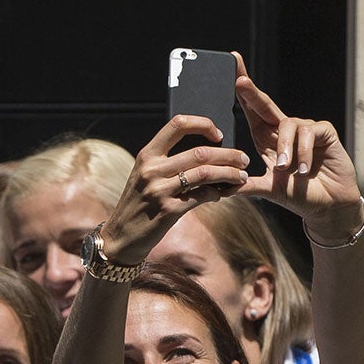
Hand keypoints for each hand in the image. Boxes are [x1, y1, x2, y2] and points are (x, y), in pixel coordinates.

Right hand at [98, 117, 250, 266]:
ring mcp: (159, 190)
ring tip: (241, 177)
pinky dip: (217, 194)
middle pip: (200, 152)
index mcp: (147, 155)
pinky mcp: (168, 211)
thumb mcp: (144, 176)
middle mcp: (152, 170)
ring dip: (229, 174)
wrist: (120, 239)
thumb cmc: (138, 205)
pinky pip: (201, 196)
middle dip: (229, 155)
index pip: (178, 124)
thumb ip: (167, 161)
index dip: (203, 124)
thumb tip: (207, 152)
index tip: (219, 134)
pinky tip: (222, 194)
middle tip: (243, 159)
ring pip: (205, 173)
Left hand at [233, 57, 362, 237]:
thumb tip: (220, 189)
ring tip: (287, 169)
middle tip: (239, 81)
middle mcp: (285, 131)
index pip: (252, 113)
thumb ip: (247, 186)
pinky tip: (305, 169)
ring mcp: (306, 129)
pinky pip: (309, 132)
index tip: (232, 70)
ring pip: (288, 125)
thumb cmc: (299, 195)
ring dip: (286, 148)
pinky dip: (304, 152)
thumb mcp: (269, 190)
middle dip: (252, 92)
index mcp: (269, 140)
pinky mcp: (324, 131)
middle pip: (266, 105)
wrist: (327, 206)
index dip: (243, 94)